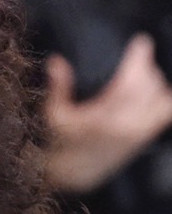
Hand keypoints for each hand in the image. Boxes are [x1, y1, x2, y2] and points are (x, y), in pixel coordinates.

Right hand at [44, 33, 171, 192]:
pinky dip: (165, 98)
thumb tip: (56, 61)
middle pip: (150, 88)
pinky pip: (165, 114)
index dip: (139, 60)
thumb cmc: (61, 141)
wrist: (76, 171)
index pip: (130, 84)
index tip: (142, 41)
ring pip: (162, 100)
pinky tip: (157, 87)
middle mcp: (127, 126)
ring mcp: (139, 134)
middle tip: (141, 51)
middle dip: (148, 66)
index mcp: (105, 118)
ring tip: (145, 69)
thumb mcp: (53, 114)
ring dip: (157, 81)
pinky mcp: (144, 138)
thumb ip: (58, 87)